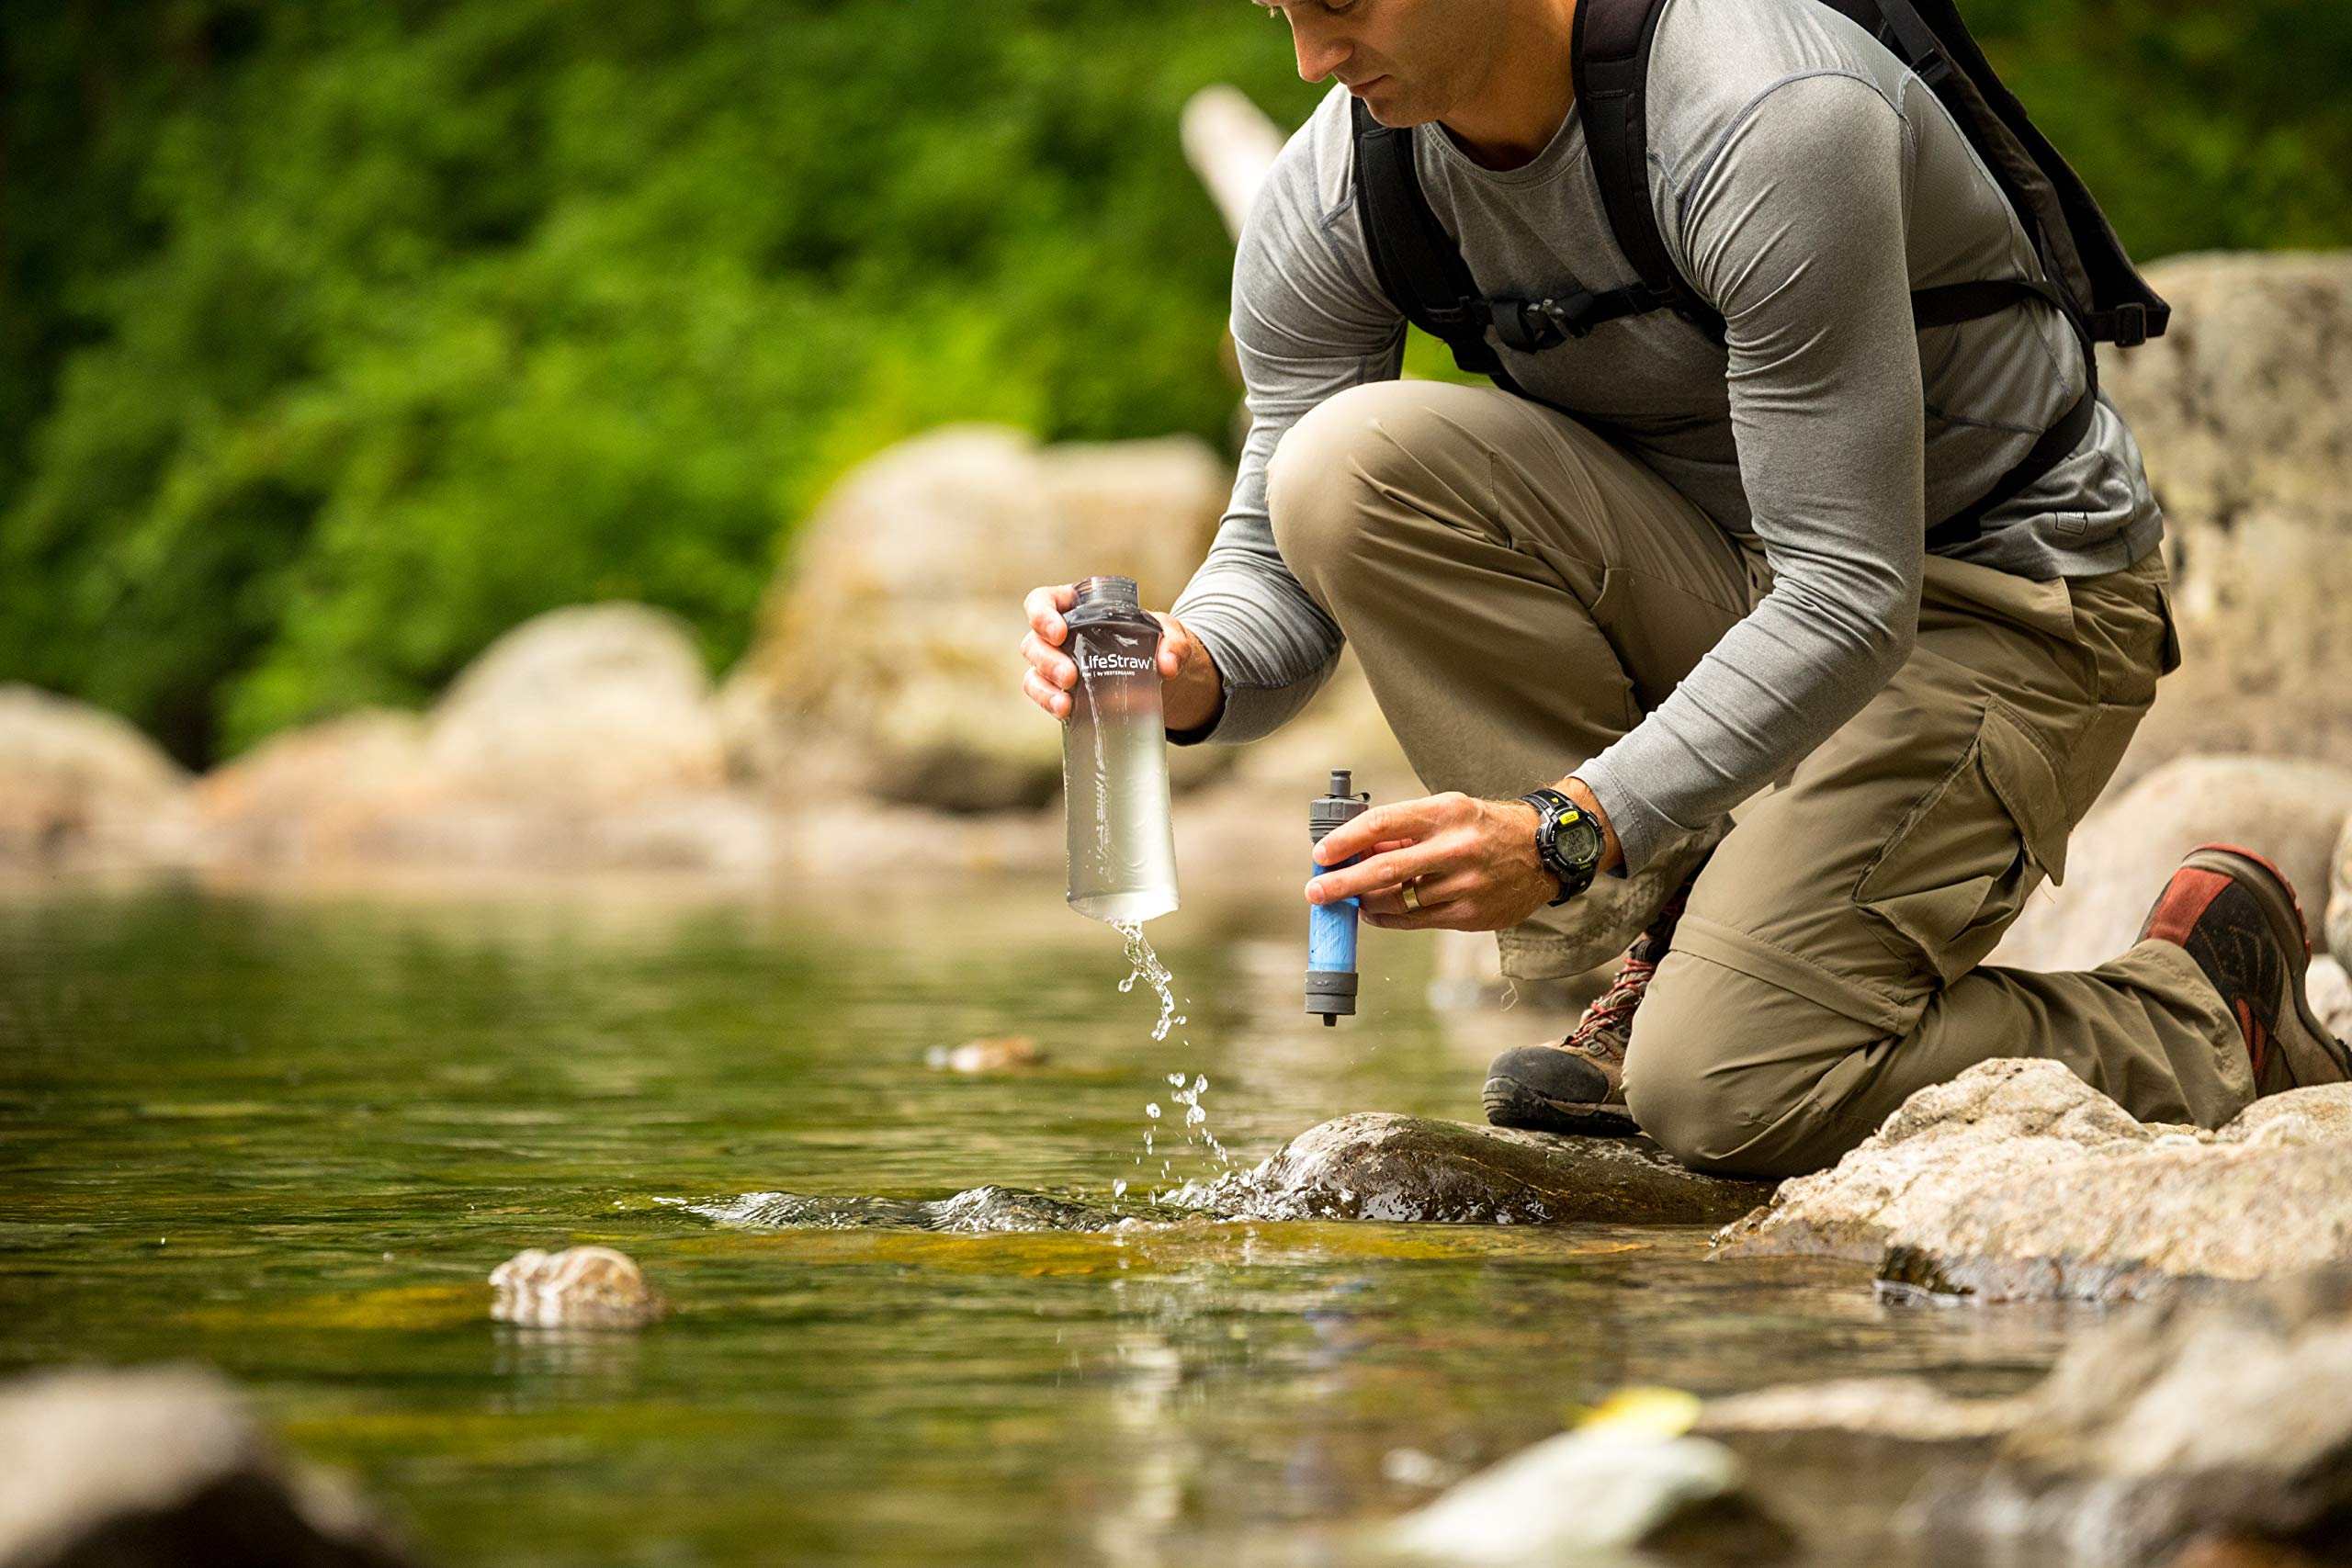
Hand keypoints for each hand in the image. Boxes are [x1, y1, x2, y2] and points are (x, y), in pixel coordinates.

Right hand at [1020, 584, 1222, 730]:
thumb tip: (1166, 666)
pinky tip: (1065, 712)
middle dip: (1046, 659)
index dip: (1042, 613)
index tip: (1059, 632)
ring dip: (1044, 687)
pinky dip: (1049, 704)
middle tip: (1070, 676)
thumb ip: (1174, 643)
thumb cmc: (1156, 643)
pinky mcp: (1061, 691)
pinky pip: (1043, 696)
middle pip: (1034, 641)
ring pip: (1034, 672)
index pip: (1043, 601)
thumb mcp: (1170, 634)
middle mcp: (1059, 635)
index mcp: (1077, 608)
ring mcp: (1056, 665)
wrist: (1159, 679)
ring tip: (1065, 704)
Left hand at [1304, 791, 1560, 931]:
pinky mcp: (1470, 914)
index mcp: (1446, 812)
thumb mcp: (1448, 812)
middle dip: (1342, 883)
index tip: (1320, 854)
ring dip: (1365, 902)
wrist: (1544, 852)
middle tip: (1315, 892)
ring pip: (1397, 901)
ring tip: (1351, 899)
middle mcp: (1456, 848)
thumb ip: (1403, 830)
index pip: (1383, 823)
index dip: (1345, 840)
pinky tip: (1374, 912)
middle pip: (1384, 869)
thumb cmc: (1483, 828)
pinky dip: (1387, 918)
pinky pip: (1415, 921)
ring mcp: (1465, 884)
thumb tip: (1352, 849)